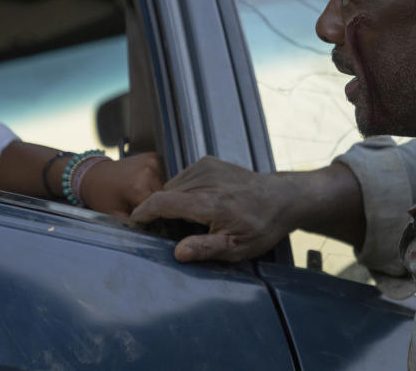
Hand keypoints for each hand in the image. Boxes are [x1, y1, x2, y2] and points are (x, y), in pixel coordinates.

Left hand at [79, 152, 163, 217]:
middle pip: (163, 195)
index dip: (152, 215)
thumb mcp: (116, 214)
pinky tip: (144, 183)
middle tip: (139, 204)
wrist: (94, 174)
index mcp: (138, 186)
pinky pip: (163, 174)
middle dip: (155, 203)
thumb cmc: (102, 196)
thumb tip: (154, 230)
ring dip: (157, 191)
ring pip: (165, 184)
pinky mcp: (154, 156)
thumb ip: (135, 223)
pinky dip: (157, 180)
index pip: (157, 207)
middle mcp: (149, 171)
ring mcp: (152, 161)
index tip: (144, 217)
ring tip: (140, 193)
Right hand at [130, 156, 296, 262]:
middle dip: (159, 212)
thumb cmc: (261, 226)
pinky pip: (182, 178)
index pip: (162, 202)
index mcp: (209, 203)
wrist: (281, 197)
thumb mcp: (237, 248)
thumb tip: (177, 253)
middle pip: (164, 194)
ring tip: (188, 218)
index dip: (143, 213)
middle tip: (169, 232)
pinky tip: (197, 203)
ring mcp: (206, 167)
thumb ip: (204, 249)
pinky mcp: (208, 161)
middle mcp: (204, 180)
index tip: (133, 223)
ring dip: (172, 201)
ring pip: (172, 185)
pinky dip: (182, 191)